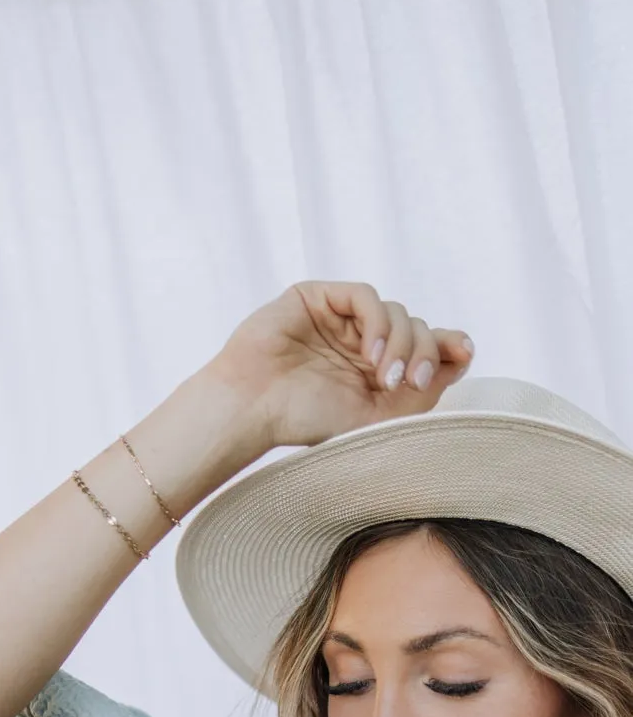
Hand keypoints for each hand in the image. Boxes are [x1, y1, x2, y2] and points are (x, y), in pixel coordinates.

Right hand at [209, 279, 474, 450]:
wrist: (252, 409)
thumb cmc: (303, 420)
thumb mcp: (373, 417)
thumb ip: (418, 394)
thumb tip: (462, 360)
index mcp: (372, 371)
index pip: (424, 347)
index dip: (448, 345)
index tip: (464, 353)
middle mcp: (359, 342)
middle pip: (416, 328)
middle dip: (424, 352)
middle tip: (412, 383)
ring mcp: (339, 319)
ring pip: (396, 311)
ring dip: (401, 342)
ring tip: (385, 375)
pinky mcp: (317, 298)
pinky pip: (364, 296)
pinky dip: (377, 321)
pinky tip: (370, 352)